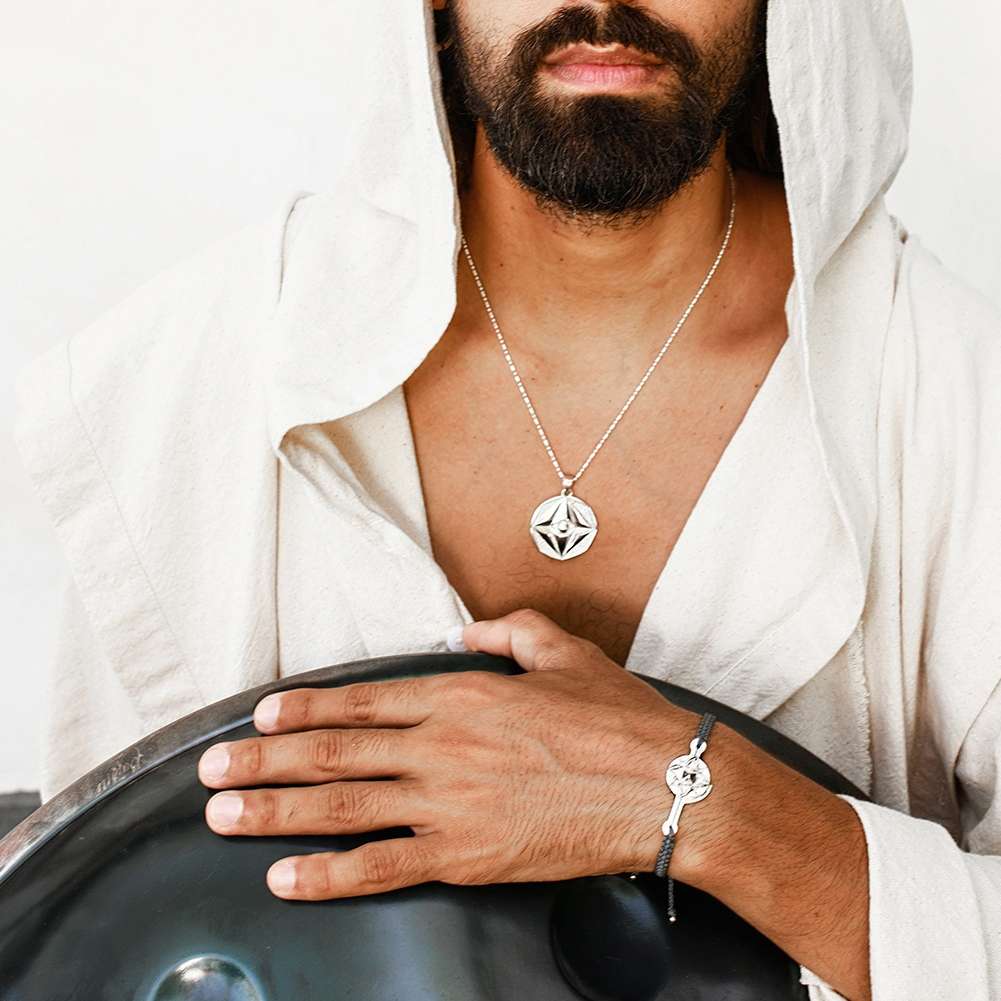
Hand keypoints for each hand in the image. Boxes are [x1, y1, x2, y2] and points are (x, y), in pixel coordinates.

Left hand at [197, 608, 711, 900]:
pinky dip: (329, 875)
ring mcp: (450, 804)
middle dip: (264, 762)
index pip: (363, 700)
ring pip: (343, 807)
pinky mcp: (467, 856)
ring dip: (275, 811)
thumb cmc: (619, 719)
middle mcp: (442, 746)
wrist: (668, 785)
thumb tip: (469, 630)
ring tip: (223, 815)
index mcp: (462, 695)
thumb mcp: (565, 652)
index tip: (262, 716)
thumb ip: (509, 631)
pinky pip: (383, 866)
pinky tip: (287, 878)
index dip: (304, 709)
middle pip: (335, 753)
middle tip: (212, 770)